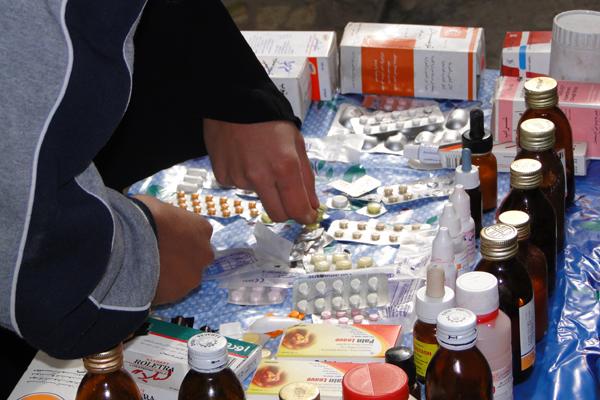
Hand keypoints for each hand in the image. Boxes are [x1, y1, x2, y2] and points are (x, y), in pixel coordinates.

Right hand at [134, 195, 213, 304]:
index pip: (198, 233)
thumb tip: (161, 223)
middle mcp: (205, 253)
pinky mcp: (178, 295)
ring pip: (185, 277)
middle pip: (197, 257)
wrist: (128, 244)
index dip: (182, 236)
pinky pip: (170, 291)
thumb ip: (167, 220)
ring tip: (148, 272)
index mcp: (202, 228)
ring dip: (172, 275)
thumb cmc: (142, 216)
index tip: (167, 238)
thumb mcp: (157, 207)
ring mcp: (193, 276)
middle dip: (182, 258)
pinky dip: (160, 288)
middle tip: (160, 257)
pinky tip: (144, 283)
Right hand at [203, 119, 318, 223]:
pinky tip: (243, 157)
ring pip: (257, 197)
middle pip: (277, 214)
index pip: (297, 210)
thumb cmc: (269, 119)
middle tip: (287, 195)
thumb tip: (312, 206)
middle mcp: (261, 177)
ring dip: (263, 186)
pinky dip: (244, 177)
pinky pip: (238, 186)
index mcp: (285, 168)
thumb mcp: (296, 144)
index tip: (307, 215)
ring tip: (259, 160)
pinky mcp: (223, 176)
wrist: (232, 100)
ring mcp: (239, 178)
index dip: (305, 216)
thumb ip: (306, 178)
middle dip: (286, 210)